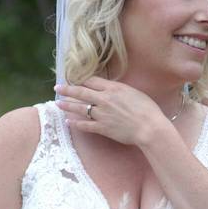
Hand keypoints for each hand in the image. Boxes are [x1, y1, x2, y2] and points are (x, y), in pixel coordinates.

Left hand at [55, 79, 173, 146]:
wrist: (149, 127)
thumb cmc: (147, 109)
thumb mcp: (134, 92)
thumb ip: (120, 90)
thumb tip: (112, 89)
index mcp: (113, 89)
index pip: (92, 81)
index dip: (83, 80)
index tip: (77, 80)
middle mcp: (104, 100)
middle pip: (81, 92)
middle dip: (67, 89)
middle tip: (57, 87)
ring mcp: (102, 114)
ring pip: (80, 108)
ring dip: (67, 105)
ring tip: (58, 103)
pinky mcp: (102, 128)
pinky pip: (85, 125)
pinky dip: (75, 124)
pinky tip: (68, 122)